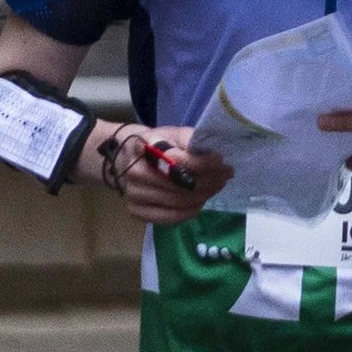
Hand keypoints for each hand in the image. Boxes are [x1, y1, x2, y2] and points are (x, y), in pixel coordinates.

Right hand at [101, 124, 229, 224]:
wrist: (126, 157)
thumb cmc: (157, 144)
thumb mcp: (174, 134)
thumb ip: (192, 141)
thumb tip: (214, 156)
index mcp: (144, 146)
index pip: (177, 160)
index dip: (203, 163)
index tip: (221, 162)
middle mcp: (135, 171)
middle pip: (180, 184)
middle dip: (209, 181)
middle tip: (224, 176)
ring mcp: (133, 193)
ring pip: (178, 201)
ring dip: (203, 196)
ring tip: (216, 187)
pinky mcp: (136, 211)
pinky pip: (169, 217)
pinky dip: (189, 212)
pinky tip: (200, 202)